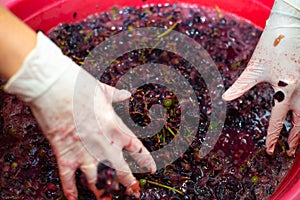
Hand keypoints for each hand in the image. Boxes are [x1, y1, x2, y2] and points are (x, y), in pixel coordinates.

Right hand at [5, 32, 155, 198]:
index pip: (136, 148)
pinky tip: (73, 199)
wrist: (54, 86)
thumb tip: (126, 93)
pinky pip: (69, 178)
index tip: (151, 169)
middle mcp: (103, 142)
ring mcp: (84, 150)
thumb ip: (116, 95)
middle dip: (128, 182)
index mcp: (114, 126)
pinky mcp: (65, 153)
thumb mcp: (102, 89)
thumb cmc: (79, 85)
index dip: (145, 160)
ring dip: (102, 192)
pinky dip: (70, 190)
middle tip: (134, 193)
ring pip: (97, 179)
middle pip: (120, 168)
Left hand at [222, 0, 299, 155]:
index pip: (278, 120)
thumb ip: (241, 85)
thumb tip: (224, 99)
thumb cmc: (270, 46)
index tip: (270, 151)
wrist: (291, 25)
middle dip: (295, 138)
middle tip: (288, 150)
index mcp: (286, 88)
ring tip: (296, 140)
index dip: (273, 137)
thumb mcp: (254, 68)